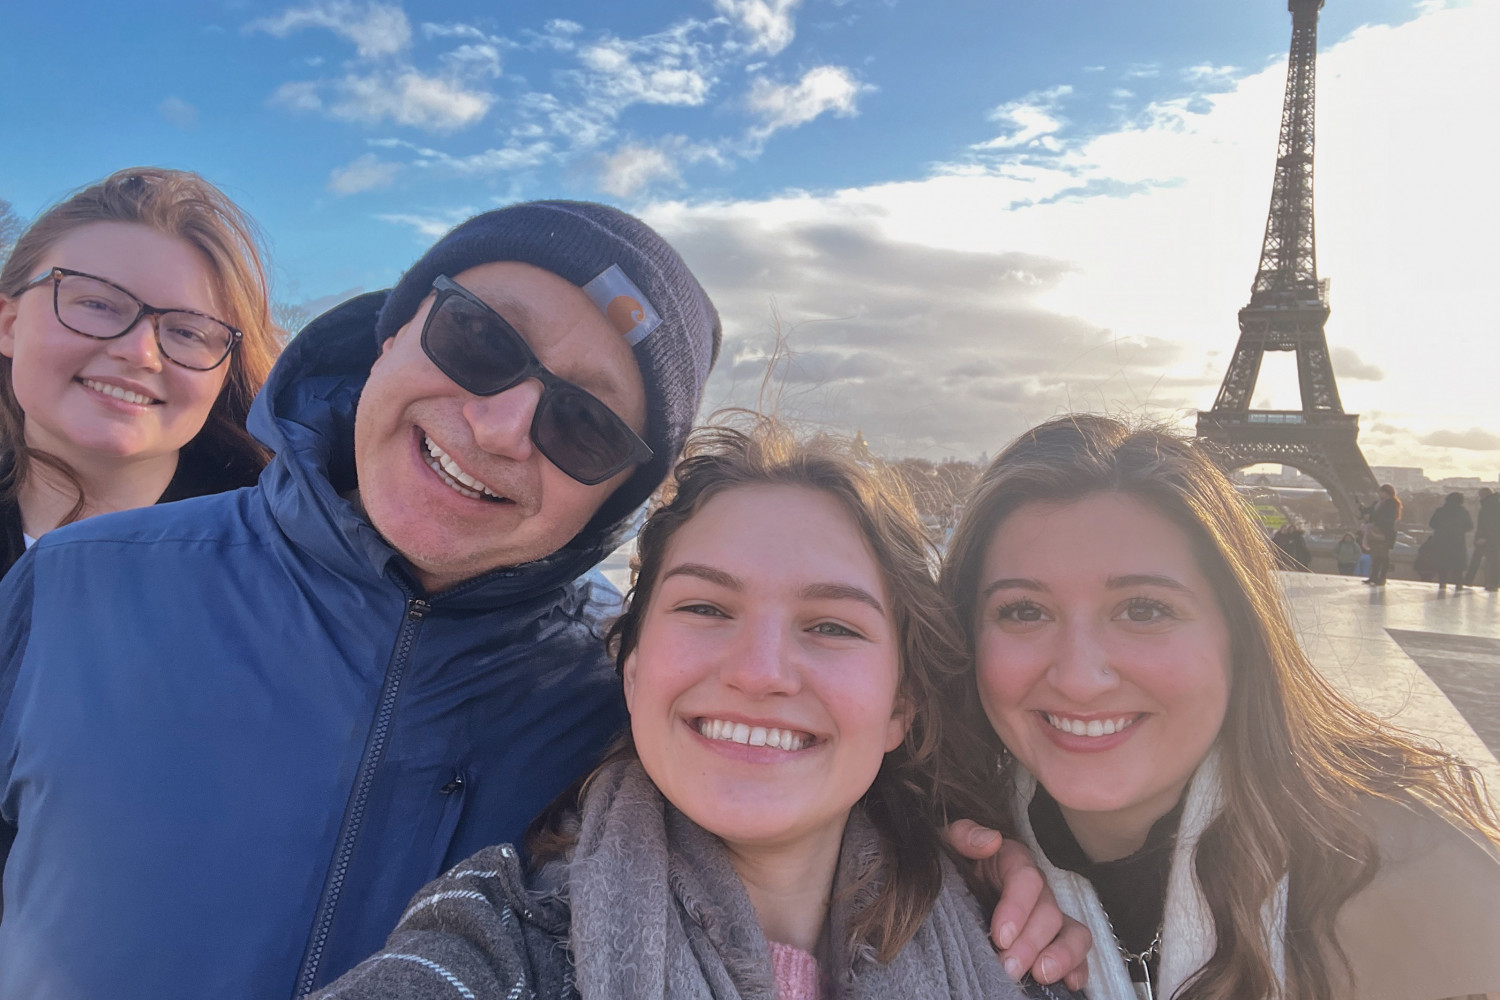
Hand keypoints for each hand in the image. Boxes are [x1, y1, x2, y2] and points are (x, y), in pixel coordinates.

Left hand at [945, 819, 1091, 990]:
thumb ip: (964, 835)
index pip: (1026, 879)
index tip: (1000, 936)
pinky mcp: (1052, 940)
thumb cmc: (952, 864)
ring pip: (1073, 931)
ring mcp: (1047, 915)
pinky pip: (1077, 953)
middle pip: (1048, 912)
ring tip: (1040, 975)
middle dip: (1030, 943)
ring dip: (1061, 956)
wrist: (950, 886)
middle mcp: (1035, 889)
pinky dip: (1077, 968)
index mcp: (1012, 861)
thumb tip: (990, 840)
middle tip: (1008, 968)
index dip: (1017, 908)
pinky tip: (1069, 983)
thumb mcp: (949, 843)